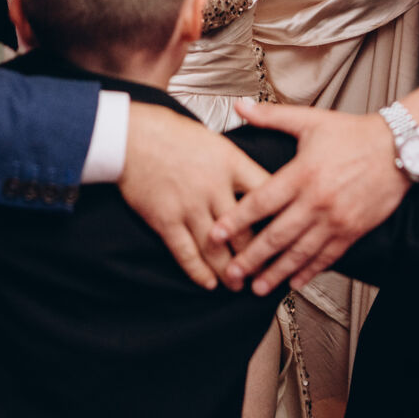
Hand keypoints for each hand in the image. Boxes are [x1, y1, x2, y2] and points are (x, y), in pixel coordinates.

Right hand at [119, 104, 269, 289]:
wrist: (131, 135)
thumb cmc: (171, 132)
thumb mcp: (215, 139)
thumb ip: (236, 163)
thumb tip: (259, 181)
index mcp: (230, 163)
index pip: (267, 195)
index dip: (280, 218)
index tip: (287, 234)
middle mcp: (214, 188)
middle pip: (245, 231)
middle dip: (258, 256)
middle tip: (266, 272)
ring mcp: (190, 206)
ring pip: (217, 248)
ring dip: (230, 271)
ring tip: (238, 285)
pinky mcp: (166, 220)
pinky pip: (186, 253)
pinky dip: (198, 272)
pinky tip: (208, 282)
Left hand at [210, 102, 405, 295]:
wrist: (398, 149)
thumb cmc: (354, 134)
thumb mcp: (310, 121)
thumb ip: (271, 116)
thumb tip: (240, 105)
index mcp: (302, 174)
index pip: (261, 202)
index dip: (236, 220)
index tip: (215, 234)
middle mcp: (317, 201)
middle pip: (276, 235)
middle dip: (250, 257)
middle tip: (230, 273)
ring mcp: (336, 220)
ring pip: (300, 252)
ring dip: (276, 272)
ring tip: (257, 287)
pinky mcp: (352, 231)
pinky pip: (327, 257)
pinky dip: (309, 271)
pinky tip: (294, 282)